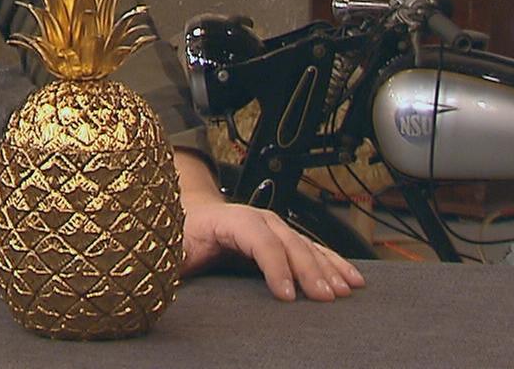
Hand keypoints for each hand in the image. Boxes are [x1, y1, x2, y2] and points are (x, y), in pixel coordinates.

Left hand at [174, 151, 363, 301]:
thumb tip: (162, 274)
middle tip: (325, 297)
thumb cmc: (179, 235)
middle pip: (288, 241)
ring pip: (305, 245)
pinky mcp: (282, 239)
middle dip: (309, 270)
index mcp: (226, 219)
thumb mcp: (168, 248)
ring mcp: (273, 227)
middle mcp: (256, 219)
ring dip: (327, 267)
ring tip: (344, 290)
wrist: (189, 217)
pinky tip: (351, 278)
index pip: (257, 238)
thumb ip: (171, 259)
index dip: (274, 265)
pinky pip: (312, 249)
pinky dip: (333, 263)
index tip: (287, 295)